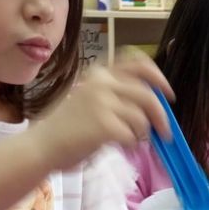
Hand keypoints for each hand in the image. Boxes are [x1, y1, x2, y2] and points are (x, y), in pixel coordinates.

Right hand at [34, 48, 173, 171]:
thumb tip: (150, 108)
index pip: (138, 63)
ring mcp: (103, 103)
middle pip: (148, 94)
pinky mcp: (105, 125)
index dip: (158, 77)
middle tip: (165, 131)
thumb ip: (115, 97)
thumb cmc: (64, 128)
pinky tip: (119, 146)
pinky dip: (131, 144)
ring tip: (129, 141)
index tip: (167, 93)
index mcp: (99, 73)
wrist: (41, 145)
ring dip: (141, 133)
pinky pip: (133, 135)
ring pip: (142, 118)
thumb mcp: (88, 99)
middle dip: (161, 115)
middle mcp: (102, 82)